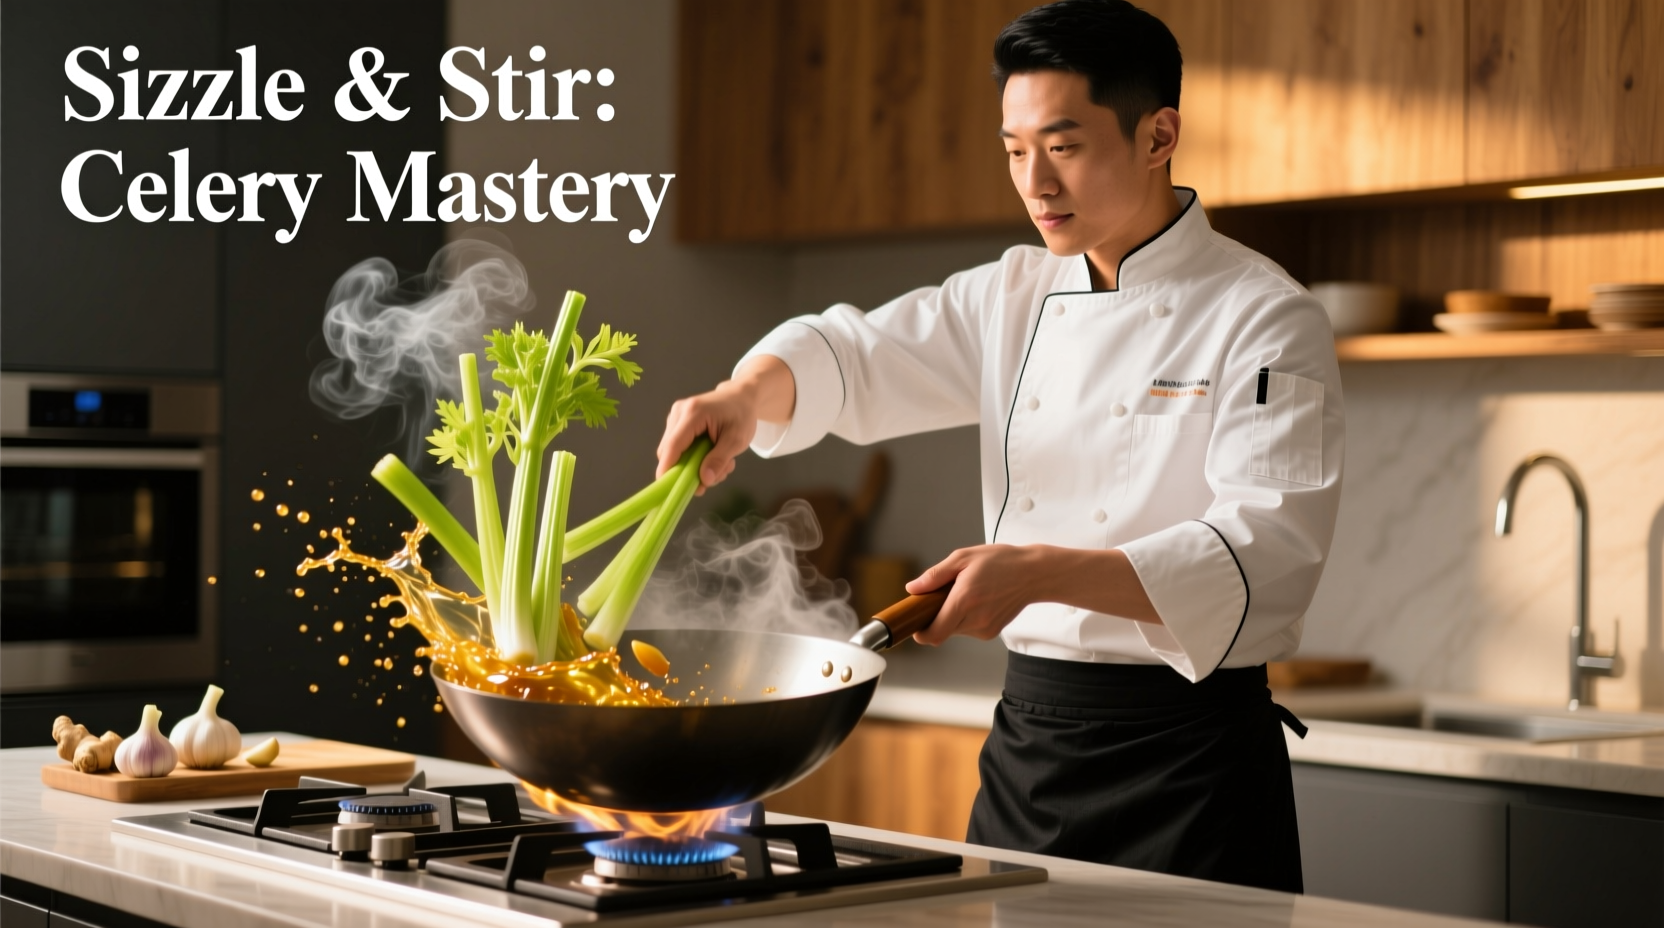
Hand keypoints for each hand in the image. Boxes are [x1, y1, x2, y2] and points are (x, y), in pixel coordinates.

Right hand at [656, 355, 794, 494]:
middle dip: (687, 470)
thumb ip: (719, 460)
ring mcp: (676, 417)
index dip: (668, 468)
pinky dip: (693, 458)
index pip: (674, 445)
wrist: (740, 398)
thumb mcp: (737, 440)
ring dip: (693, 465)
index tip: (668, 488)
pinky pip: (677, 448)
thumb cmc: (741, 415)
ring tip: (720, 464)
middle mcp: (679, 412)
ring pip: (673, 452)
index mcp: (693, 413)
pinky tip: (712, 455)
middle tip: (714, 477)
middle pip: (669, 451)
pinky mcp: (677, 423)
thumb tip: (704, 480)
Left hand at [904, 545, 1042, 644]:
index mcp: (964, 600)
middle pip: (942, 632)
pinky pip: (968, 630)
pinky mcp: (992, 632)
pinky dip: (965, 619)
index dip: (920, 633)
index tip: (915, 623)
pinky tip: (976, 601)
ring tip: (964, 595)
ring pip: (955, 631)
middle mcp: (974, 619)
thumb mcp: (963, 558)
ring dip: (951, 618)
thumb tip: (913, 588)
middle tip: (939, 599)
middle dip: (935, 619)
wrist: (1033, 574)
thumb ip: (935, 575)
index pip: (934, 633)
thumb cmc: (1000, 562)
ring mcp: (985, 629)